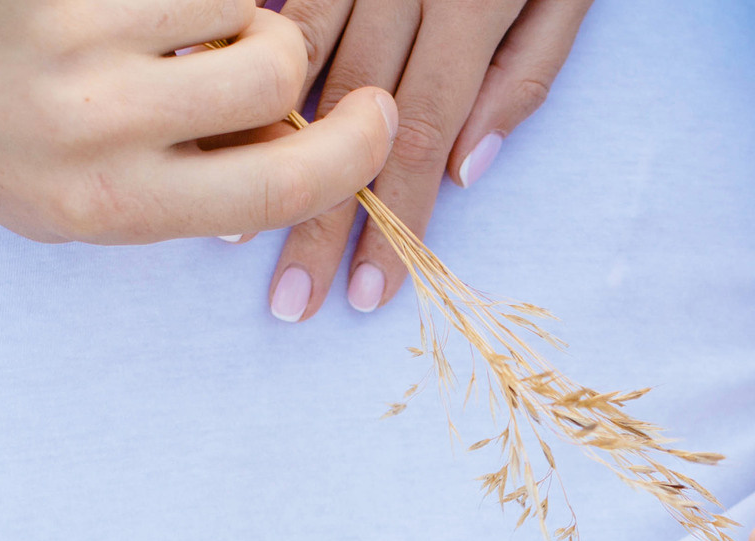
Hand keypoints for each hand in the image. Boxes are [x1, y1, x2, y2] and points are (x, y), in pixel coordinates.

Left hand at [0, 0, 400, 243]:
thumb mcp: (84, 203)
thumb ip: (192, 186)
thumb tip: (308, 140)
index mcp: (107, 205)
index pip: (282, 184)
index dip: (354, 148)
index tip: (375, 118)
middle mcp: (88, 125)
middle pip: (274, 67)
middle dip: (278, 54)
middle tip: (246, 52)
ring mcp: (67, 33)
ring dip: (219, 2)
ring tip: (163, 23)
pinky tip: (119, 7)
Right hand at [266, 0, 594, 320]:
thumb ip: (524, 73)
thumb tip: (464, 172)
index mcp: (467, 5)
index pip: (421, 137)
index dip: (392, 221)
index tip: (366, 292)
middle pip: (345, 121)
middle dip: (316, 216)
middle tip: (295, 298)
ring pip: (295, 71)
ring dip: (263, 156)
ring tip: (241, 228)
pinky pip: (280, 13)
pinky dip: (257, 78)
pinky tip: (229, 135)